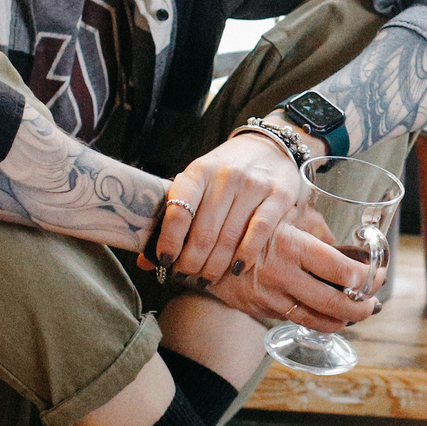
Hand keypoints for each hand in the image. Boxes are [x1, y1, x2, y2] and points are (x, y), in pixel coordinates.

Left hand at [155, 131, 311, 282]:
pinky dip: (245, 255)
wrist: (269, 147)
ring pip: (229, 237)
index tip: (164, 261)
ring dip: (215, 266)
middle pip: (204, 232)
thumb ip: (175, 216)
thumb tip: (147, 262)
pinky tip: (236, 269)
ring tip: (207, 278)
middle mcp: (226, 176)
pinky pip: (259, 233)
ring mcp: (254, 185)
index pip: (177, 210)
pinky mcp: (279, 195)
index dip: (168, 241)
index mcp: (199, 171)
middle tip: (186, 275)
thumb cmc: (226, 171)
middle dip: (191, 262)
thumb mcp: (198, 183)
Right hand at [205, 219, 385, 333]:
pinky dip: (317, 320)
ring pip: (318, 319)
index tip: (378, 274)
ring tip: (353, 313)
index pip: (343, 270)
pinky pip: (296, 319)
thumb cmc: (253, 224)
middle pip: (336, 303)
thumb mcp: (286, 218)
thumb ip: (316, 233)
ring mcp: (270, 296)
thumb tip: (353, 250)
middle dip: (362, 307)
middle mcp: (283, 274)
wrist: (205, 244)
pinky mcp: (261, 309)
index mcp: (293, 245)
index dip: (368, 278)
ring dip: (343, 320)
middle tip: (371, 304)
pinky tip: (327, 314)